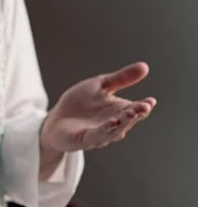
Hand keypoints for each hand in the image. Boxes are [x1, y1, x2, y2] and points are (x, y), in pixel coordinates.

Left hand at [41, 62, 156, 153]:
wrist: (56, 119)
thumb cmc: (79, 103)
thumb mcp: (100, 85)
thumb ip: (120, 78)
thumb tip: (145, 66)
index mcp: (118, 111)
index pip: (136, 110)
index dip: (144, 106)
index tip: (151, 101)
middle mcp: (112, 125)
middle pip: (127, 121)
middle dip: (135, 114)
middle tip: (143, 107)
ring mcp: (99, 134)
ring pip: (114, 130)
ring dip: (123, 123)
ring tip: (130, 113)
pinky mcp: (83, 140)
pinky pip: (95, 136)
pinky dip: (104, 130)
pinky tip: (111, 123)